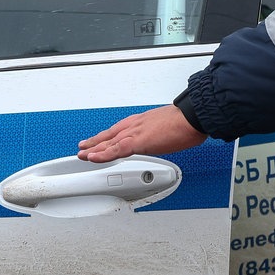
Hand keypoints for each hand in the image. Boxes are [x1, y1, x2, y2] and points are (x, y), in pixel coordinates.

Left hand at [77, 104, 206, 162]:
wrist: (192, 117)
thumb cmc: (186, 121)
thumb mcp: (169, 127)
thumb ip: (162, 134)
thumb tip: (165, 139)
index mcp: (142, 121)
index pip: (120, 130)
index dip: (107, 137)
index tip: (100, 140)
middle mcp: (135, 125)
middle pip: (110, 135)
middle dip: (95, 142)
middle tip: (83, 147)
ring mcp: (134, 132)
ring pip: (108, 142)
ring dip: (94, 148)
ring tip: (82, 154)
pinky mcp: (137, 142)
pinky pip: (114, 150)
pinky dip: (102, 154)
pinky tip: (93, 157)